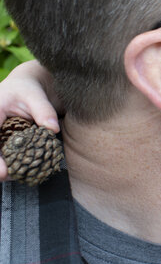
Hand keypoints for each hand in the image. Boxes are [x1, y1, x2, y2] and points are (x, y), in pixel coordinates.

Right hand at [0, 60, 60, 180]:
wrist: (27, 86)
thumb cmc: (28, 89)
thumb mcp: (35, 95)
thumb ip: (44, 111)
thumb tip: (53, 129)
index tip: (4, 172)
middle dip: (0, 167)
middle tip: (9, 177)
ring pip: (1, 154)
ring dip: (6, 167)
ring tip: (18, 176)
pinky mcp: (4, 141)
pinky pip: (7, 154)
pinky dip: (14, 162)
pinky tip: (25, 169)